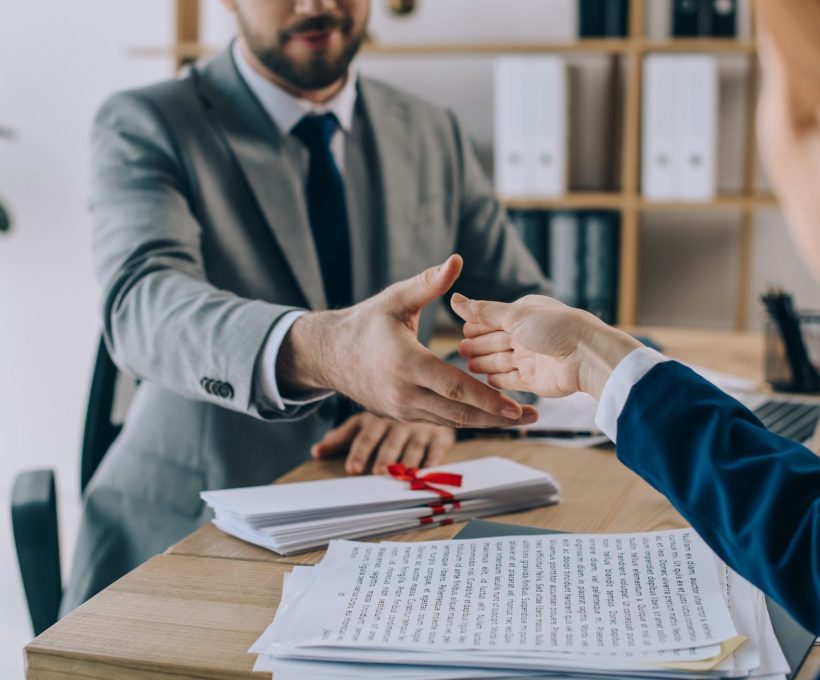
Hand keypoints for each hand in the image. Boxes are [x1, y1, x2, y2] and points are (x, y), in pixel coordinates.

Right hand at [277, 255, 537, 427]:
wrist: (330, 355)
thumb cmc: (365, 323)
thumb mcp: (394, 299)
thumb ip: (428, 284)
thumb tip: (456, 260)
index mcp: (406, 364)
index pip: (455, 387)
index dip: (487, 399)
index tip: (516, 406)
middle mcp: (404, 394)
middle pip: (459, 413)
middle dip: (497, 417)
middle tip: (531, 416)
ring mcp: (402, 410)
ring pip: (451, 421)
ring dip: (485, 422)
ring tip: (517, 419)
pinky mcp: (401, 416)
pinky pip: (438, 420)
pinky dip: (464, 419)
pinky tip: (487, 415)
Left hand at [311, 412, 454, 474]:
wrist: (426, 395)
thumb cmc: (388, 418)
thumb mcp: (364, 422)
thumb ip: (341, 437)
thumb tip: (315, 452)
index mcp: (378, 421)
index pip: (366, 437)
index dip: (360, 453)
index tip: (353, 469)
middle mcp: (398, 425)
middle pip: (390, 444)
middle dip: (385, 459)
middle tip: (380, 472)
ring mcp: (421, 430)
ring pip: (413, 448)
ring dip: (409, 462)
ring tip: (405, 475)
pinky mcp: (441, 435)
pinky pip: (438, 448)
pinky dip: (435, 459)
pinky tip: (431, 468)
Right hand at [451, 294, 640, 399]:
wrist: (585, 356)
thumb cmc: (554, 328)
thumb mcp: (515, 315)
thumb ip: (484, 311)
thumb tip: (454, 300)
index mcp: (524, 315)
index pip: (494, 320)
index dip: (477, 326)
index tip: (462, 331)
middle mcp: (527, 336)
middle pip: (495, 342)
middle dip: (478, 346)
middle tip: (460, 350)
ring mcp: (530, 359)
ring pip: (500, 362)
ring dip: (485, 363)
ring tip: (468, 366)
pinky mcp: (534, 380)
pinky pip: (511, 381)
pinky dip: (498, 382)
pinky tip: (486, 381)